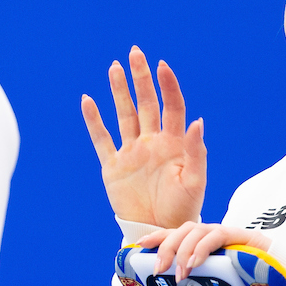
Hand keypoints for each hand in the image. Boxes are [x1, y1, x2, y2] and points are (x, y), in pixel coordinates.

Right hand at [81, 47, 205, 228]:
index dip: (167, 86)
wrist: (160, 231)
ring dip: (119, 92)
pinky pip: (101, 139)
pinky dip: (93, 121)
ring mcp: (132, 152)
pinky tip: (88, 101)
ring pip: (124, 115)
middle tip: (135, 53)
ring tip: (114, 67)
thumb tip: (197, 121)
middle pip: (146, 103)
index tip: (162, 66)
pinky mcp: (113, 166)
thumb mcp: (195, 181)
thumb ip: (196, 151)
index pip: (171, 106)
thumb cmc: (183, 208)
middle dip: (140, 79)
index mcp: (173, 143)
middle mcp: (152, 142)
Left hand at [135, 222, 270, 281]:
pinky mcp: (244, 237)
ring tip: (180, 272)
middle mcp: (217, 239)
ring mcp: (231, 236)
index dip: (158, 238)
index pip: (178, 236)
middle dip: (166, 246)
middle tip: (157, 268)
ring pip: (197, 229)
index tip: (139, 247)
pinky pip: (218, 235)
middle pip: (183, 229)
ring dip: (183, 249)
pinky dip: (202, 247)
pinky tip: (195, 263)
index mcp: (210, 250)